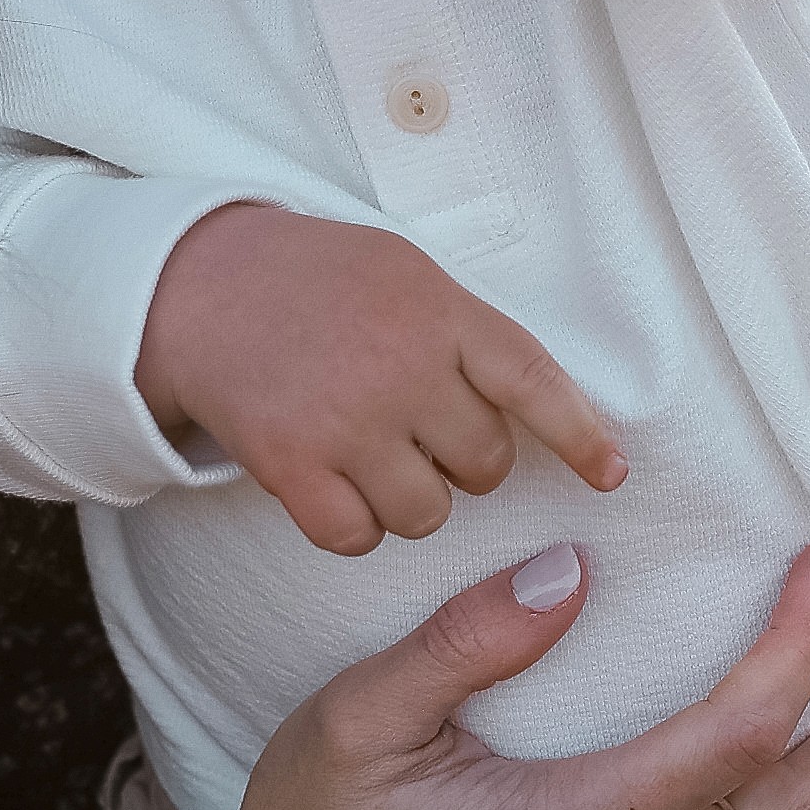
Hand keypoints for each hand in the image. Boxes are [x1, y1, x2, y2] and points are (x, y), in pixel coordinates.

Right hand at [138, 207, 630, 551]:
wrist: (197, 284)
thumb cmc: (316, 279)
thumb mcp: (404, 272)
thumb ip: (465, 331)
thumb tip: (539, 405)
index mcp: (439, 311)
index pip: (533, 381)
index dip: (580, 435)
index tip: (612, 475)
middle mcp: (402, 367)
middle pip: (485, 465)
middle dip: (464, 462)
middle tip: (420, 431)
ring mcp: (345, 419)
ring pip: (427, 513)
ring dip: (411, 500)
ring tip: (373, 453)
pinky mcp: (290, 463)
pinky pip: (358, 537)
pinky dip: (354, 525)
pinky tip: (335, 485)